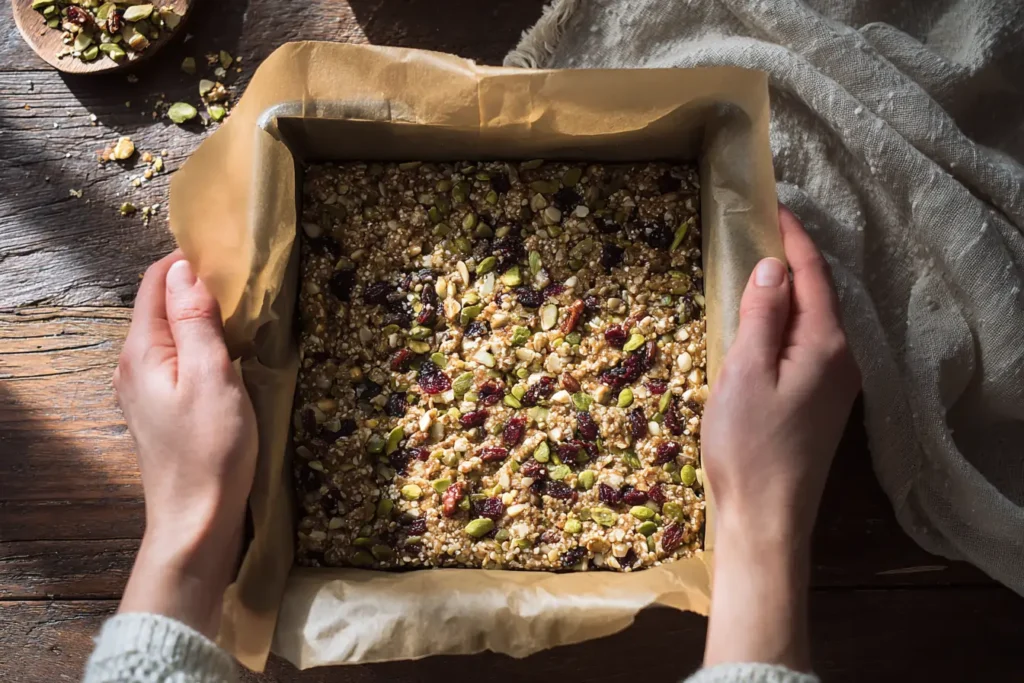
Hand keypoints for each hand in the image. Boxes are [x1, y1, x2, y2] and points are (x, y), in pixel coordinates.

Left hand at [114, 252, 256, 637]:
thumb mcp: (211, 377)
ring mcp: (145, 391)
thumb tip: (186, 267)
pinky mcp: (162, 410)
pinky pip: (179, 361)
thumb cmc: (210, 450)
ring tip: (245, 313)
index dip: (189, 260)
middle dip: (198, 286)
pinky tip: (231, 356)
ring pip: (172, 335)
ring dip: (203, 317)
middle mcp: (134, 366)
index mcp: (142, 351)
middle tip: (247, 281)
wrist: (196, 522)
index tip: (233, 253)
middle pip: (161, 306)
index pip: (157, 282)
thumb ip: (196, 321)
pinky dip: (203, 346)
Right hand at [701, 207, 859, 670]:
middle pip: (818, 296)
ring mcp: (835, 384)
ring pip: (813, 323)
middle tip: (758, 231)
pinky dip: (787, 325)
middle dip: (792, 262)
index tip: (773, 206)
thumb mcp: (745, 372)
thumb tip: (774, 266)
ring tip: (757, 269)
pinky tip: (764, 325)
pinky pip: (808, 347)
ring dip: (789, 294)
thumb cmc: (748, 445)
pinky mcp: (821, 404)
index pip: (812, 276)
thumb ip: (762, 316)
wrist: (767, 518)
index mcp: (826, 345)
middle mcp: (842, 359)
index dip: (793, 239)